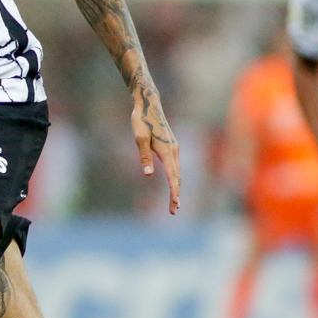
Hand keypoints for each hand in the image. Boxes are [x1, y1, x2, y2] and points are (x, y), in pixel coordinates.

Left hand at [133, 87, 181, 214]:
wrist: (149, 105)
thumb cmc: (142, 120)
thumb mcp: (139, 138)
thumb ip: (144, 156)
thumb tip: (148, 175)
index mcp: (166, 150)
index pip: (172, 175)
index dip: (173, 191)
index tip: (175, 204)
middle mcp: (174, 150)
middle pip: (177, 177)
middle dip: (176, 195)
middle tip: (173, 211)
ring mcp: (174, 148)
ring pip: (177, 172)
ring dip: (176, 188)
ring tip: (174, 204)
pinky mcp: (171, 147)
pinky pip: (175, 166)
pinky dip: (175, 178)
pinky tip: (173, 185)